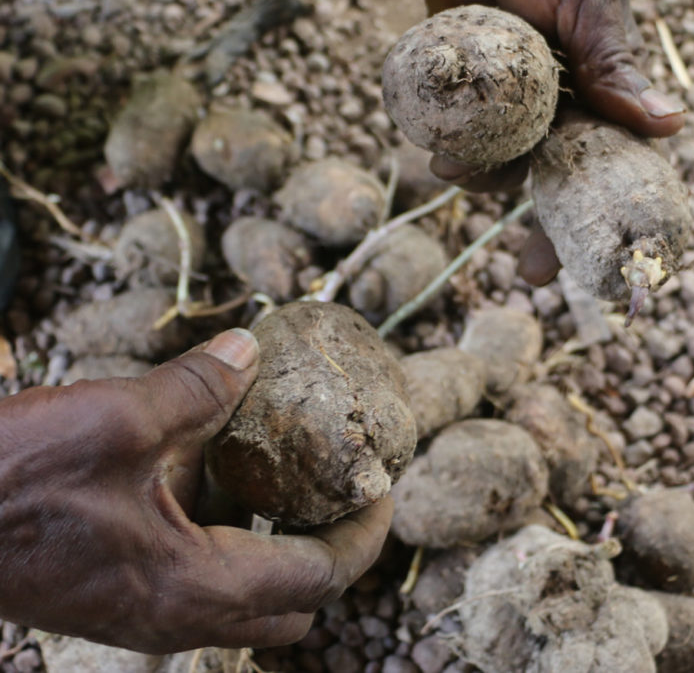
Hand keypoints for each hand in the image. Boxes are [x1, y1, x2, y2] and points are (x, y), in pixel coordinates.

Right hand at [0, 329, 391, 653]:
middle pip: (291, 601)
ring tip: (291, 468)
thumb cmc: (11, 484)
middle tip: (343, 489)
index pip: (317, 578)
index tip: (384, 489)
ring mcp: (148, 606)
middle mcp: (178, 613)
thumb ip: (196, 387)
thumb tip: (249, 351)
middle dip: (329, 548)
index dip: (364, 534)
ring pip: (247, 589)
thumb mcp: (118, 420)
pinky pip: (201, 567)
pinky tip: (217, 463)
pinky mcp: (123, 586)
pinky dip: (228, 525)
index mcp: (193, 587)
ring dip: (278, 535)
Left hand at [422, 0, 685, 283]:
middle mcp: (555, 102)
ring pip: (499, 161)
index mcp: (598, 90)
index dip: (598, 217)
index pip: (606, 166)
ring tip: (448, 169)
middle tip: (528, 274)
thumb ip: (615, 65)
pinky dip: (449, 146)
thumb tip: (669, 128)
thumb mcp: (588, 2)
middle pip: (551, 181)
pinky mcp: (464, 88)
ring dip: (478, 177)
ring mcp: (507, 98)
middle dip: (539, 226)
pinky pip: (458, 132)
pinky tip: (433, 147)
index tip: (592, 261)